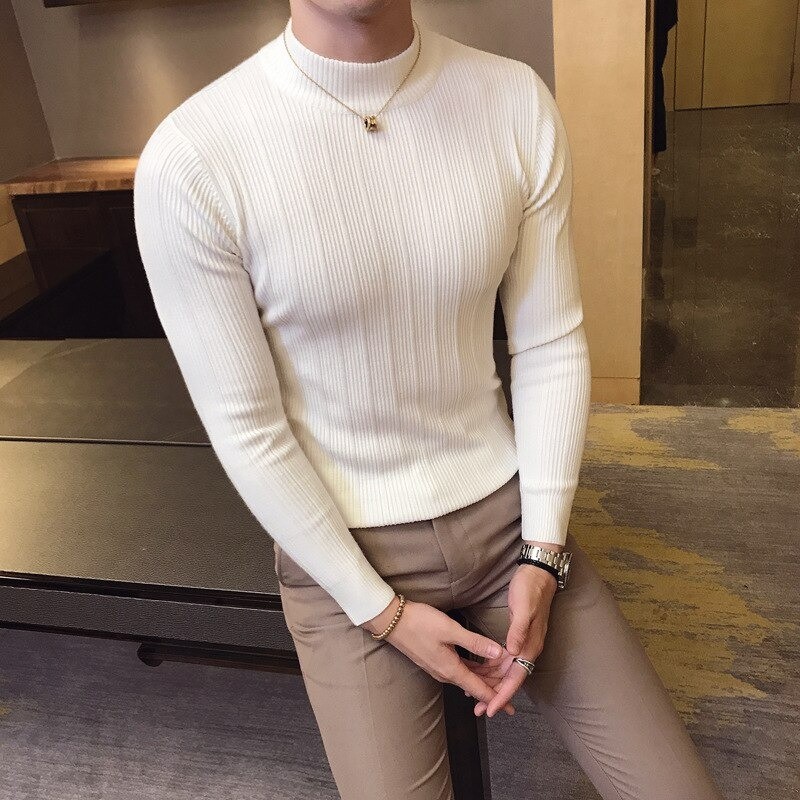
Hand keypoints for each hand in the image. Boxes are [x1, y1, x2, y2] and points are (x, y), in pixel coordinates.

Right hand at [364, 598, 515, 715]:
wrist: (392, 621)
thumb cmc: (420, 623)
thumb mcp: (449, 630)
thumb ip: (475, 642)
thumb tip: (499, 652)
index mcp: (451, 670)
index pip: (479, 690)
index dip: (497, 698)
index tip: (512, 708)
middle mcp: (445, 673)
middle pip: (475, 685)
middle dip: (495, 685)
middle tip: (513, 685)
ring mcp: (439, 667)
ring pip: (468, 676)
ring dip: (485, 676)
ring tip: (502, 675)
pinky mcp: (435, 659)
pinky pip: (460, 669)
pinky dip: (474, 668)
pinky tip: (481, 665)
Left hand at [463, 562, 556, 716]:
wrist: (537, 574)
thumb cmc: (531, 589)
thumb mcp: (524, 608)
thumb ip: (518, 631)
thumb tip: (511, 652)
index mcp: (529, 646)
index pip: (515, 678)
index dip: (502, 695)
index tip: (491, 709)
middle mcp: (526, 648)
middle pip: (508, 679)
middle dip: (493, 695)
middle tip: (477, 709)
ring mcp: (521, 643)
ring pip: (503, 671)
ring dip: (489, 682)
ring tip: (472, 694)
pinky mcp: (515, 636)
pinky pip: (501, 659)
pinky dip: (489, 667)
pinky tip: (477, 670)